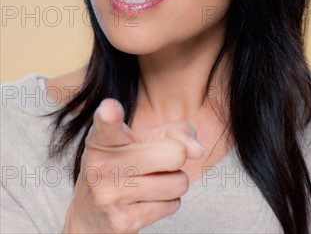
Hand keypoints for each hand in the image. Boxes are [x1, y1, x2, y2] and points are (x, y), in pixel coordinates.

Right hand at [62, 98, 204, 232]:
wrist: (92, 214)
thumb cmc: (125, 164)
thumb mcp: (144, 139)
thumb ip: (175, 132)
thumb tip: (198, 150)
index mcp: (102, 138)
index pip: (107, 124)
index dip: (109, 115)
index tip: (109, 110)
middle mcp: (100, 165)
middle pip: (175, 153)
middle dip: (176, 156)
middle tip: (155, 161)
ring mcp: (109, 195)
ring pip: (179, 182)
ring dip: (173, 181)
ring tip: (150, 181)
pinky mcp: (123, 222)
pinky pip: (172, 205)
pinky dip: (167, 202)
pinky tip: (145, 200)